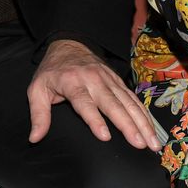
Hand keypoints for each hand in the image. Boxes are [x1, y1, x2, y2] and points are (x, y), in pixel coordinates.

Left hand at [27, 39, 160, 150]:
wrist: (69, 44)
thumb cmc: (52, 72)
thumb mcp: (37, 89)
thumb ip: (38, 114)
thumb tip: (34, 138)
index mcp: (72, 82)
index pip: (84, 102)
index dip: (94, 119)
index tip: (105, 136)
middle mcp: (93, 80)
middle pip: (112, 104)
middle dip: (127, 124)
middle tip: (140, 144)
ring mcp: (109, 79)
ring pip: (128, 102)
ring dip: (142, 122)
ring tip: (152, 142)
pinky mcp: (118, 81)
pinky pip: (133, 98)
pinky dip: (144, 114)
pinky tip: (152, 129)